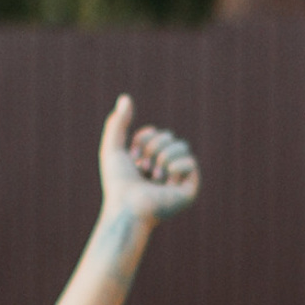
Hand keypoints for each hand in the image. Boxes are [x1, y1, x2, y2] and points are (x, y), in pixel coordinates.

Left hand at [98, 94, 199, 221]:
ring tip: (153, 176)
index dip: (144, 139)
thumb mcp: (113, 148)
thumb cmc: (117, 184)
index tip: (133, 158)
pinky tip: (165, 179)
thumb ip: (118, 122)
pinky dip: (176, 166)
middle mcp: (168, 170)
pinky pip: (191, 162)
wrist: (127, 207)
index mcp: (154, 162)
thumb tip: (125, 97)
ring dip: (163, 155)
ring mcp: (180, 180)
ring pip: (182, 146)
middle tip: (143, 169)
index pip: (158, 133)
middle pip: (171, 137)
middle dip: (153, 146)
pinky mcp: (190, 190)